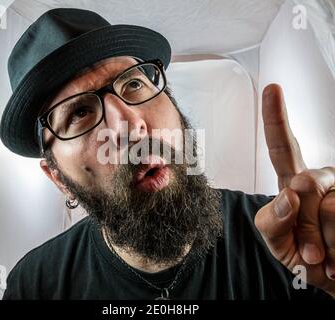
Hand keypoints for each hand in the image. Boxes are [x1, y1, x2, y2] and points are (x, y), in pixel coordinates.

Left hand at [254, 84, 334, 296]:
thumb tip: (290, 192)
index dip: (275, 118)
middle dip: (304, 226)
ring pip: (331, 207)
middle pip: (306, 182)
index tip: (272, 87)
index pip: (282, 148)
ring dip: (324, 243)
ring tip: (327, 256)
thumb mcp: (279, 243)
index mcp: (295, 183)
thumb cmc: (304, 258)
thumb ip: (274, 221)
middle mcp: (323, 179)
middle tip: (310, 254)